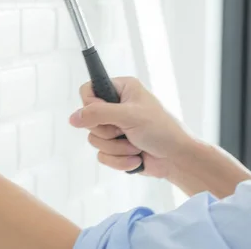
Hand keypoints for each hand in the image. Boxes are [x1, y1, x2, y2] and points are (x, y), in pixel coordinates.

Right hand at [69, 77, 194, 177]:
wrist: (178, 159)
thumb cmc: (161, 130)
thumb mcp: (129, 115)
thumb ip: (98, 113)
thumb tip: (72, 118)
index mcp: (122, 89)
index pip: (89, 90)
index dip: (90, 104)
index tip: (102, 114)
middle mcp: (116, 106)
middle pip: (88, 119)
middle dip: (108, 132)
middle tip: (125, 131)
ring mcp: (116, 128)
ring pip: (94, 139)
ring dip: (116, 148)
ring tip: (136, 146)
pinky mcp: (116, 147)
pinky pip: (102, 155)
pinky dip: (119, 160)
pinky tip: (137, 158)